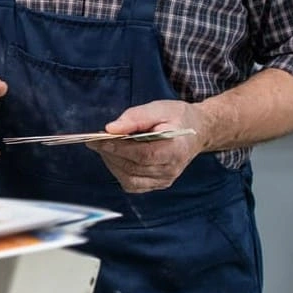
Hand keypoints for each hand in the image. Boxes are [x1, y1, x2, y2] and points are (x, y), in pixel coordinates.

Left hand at [86, 100, 208, 192]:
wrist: (196, 131)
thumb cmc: (176, 117)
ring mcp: (165, 179)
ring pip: (129, 178)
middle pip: (133, 167)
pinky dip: (119, 171)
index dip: (118, 149)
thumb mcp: (158, 108)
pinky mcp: (158, 183)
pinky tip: (116, 156)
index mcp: (176, 149)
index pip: (143, 154)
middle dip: (110, 154)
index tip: (97, 140)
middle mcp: (172, 169)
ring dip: (112, 162)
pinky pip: (133, 184)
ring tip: (105, 146)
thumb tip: (110, 129)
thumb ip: (135, 117)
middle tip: (95, 140)